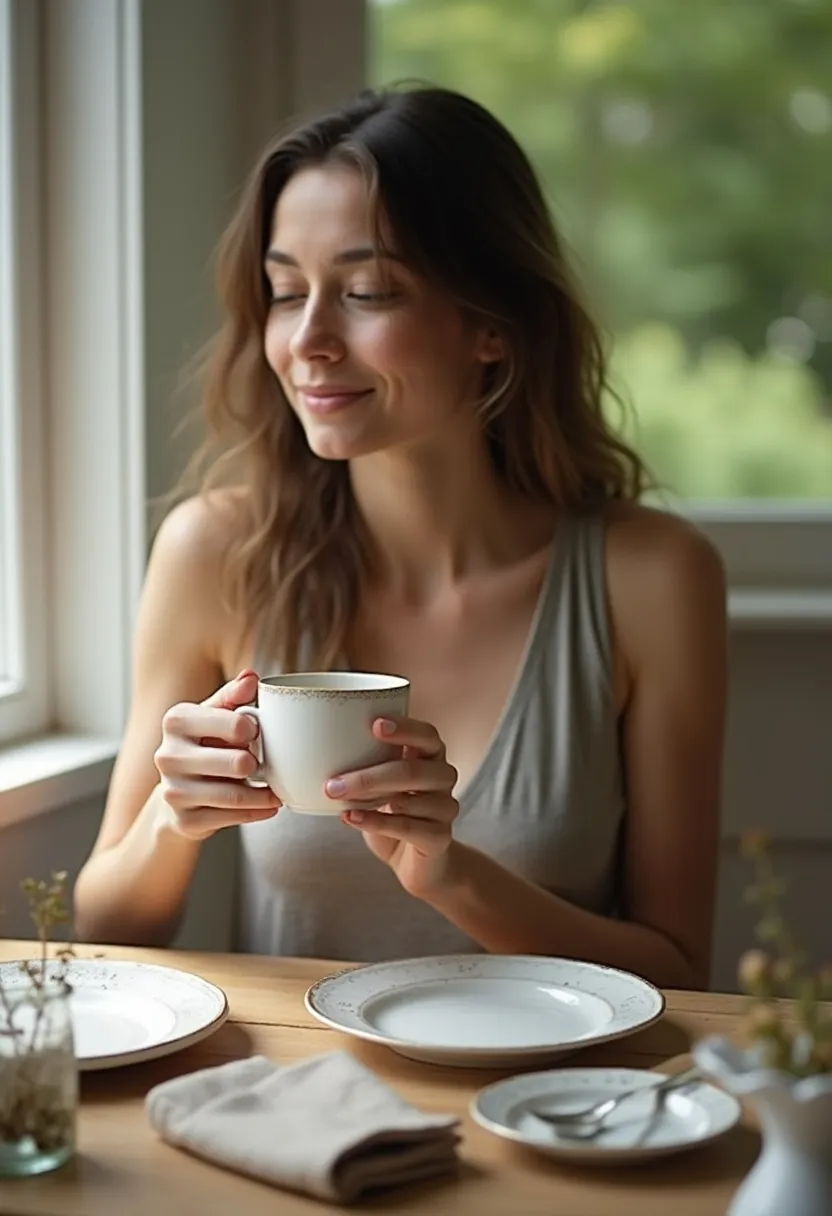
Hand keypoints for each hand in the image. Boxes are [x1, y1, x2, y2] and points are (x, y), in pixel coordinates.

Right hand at [154, 669, 279, 840]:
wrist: (179, 792)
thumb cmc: (204, 745)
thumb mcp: (215, 715)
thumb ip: (233, 696)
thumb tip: (251, 677)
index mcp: (176, 720)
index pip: (231, 722)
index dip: (253, 728)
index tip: (258, 732)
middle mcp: (168, 755)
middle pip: (236, 762)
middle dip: (257, 764)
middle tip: (264, 764)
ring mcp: (173, 790)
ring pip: (234, 795)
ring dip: (263, 794)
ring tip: (276, 790)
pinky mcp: (183, 820)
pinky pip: (230, 818)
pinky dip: (256, 813)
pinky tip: (268, 806)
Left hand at [325, 715, 458, 898]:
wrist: (414, 859)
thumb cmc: (392, 811)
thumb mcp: (380, 783)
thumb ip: (368, 762)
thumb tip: (322, 745)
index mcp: (431, 756)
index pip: (427, 735)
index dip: (404, 728)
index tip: (374, 725)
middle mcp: (444, 777)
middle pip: (412, 770)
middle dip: (368, 776)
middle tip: (333, 783)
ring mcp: (446, 808)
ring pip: (406, 800)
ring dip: (367, 800)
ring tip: (337, 800)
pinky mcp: (440, 837)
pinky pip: (406, 827)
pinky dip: (375, 822)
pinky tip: (351, 818)